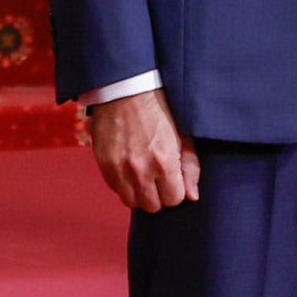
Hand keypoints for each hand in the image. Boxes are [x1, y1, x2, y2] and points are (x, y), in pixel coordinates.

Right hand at [89, 89, 199, 213]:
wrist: (124, 90)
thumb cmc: (158, 109)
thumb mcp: (182, 134)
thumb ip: (189, 166)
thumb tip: (192, 196)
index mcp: (164, 162)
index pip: (174, 200)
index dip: (175, 191)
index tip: (173, 179)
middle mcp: (141, 170)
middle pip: (152, 205)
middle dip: (158, 195)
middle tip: (158, 178)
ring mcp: (119, 169)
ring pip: (132, 202)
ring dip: (139, 193)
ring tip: (143, 176)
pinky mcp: (104, 164)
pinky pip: (115, 188)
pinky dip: (123, 183)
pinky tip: (128, 168)